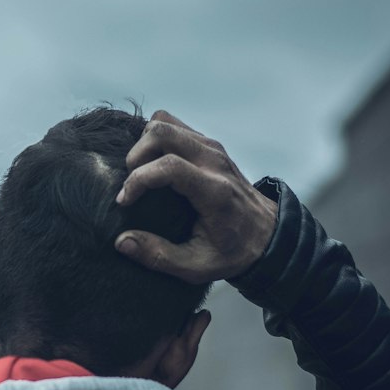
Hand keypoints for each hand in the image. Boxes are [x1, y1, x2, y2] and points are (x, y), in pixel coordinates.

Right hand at [114, 110, 278, 282]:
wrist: (267, 236)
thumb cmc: (233, 252)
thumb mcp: (196, 267)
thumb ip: (158, 256)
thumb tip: (122, 242)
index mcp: (214, 192)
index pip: (169, 166)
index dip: (138, 179)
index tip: (124, 201)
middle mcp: (214, 162)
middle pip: (163, 132)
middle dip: (135, 154)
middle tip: (129, 184)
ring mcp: (213, 148)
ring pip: (166, 122)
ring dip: (143, 143)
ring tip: (138, 172)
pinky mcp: (209, 144)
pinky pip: (174, 126)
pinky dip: (155, 139)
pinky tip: (152, 164)